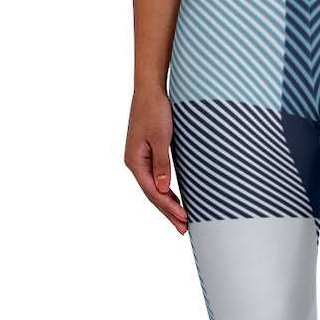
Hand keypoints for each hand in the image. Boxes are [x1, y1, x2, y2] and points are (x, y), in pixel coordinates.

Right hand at [124, 88, 187, 234]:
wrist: (150, 90)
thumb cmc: (155, 110)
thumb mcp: (160, 137)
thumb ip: (162, 164)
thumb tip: (163, 188)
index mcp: (135, 161)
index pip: (153, 191)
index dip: (169, 207)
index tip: (184, 218)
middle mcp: (135, 163)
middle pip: (152, 194)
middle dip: (168, 212)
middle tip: (183, 229)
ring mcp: (140, 160)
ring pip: (154, 189)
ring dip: (167, 205)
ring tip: (181, 221)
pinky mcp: (148, 155)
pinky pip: (156, 179)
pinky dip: (166, 192)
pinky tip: (174, 200)